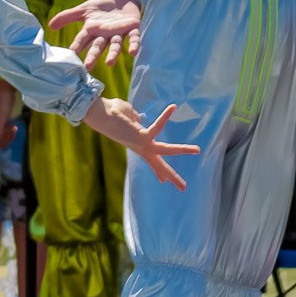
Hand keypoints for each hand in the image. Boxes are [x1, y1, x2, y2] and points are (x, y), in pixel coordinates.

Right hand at [0, 83, 16, 148]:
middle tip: (14, 130)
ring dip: (7, 136)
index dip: (2, 140)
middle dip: (5, 139)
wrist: (5, 86)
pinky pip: (1, 131)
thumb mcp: (2, 114)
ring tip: (14, 128)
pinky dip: (7, 131)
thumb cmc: (4, 100)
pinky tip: (13, 126)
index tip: (11, 132)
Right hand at [49, 0, 142, 69]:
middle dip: (93, 56)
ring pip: (116, 45)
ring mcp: (119, 32)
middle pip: (98, 47)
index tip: (70, 56)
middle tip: (87, 67)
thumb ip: (67, 17)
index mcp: (92, 30)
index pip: (82, 40)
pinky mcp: (133, 28)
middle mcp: (105, 35)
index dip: (76, 47)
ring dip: (113, 54)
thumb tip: (50, 26)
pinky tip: (133, 53)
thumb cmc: (101, 7)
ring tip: (110, 63)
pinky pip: (134, 38)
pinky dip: (134, 44)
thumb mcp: (83, 10)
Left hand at [81, 98, 198, 188]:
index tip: (163, 182)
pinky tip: (173, 108)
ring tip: (198, 150)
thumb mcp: (126, 116)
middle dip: (171, 175)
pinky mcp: (139, 136)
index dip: (158, 170)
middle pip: (159, 164)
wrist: (97, 113)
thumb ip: (133, 118)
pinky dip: (164, 117)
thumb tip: (136, 118)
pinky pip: (156, 128)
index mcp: (138, 144)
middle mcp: (140, 146)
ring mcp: (140, 143)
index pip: (151, 159)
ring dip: (182, 150)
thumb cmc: (110, 112)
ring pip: (164, 150)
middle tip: (184, 188)